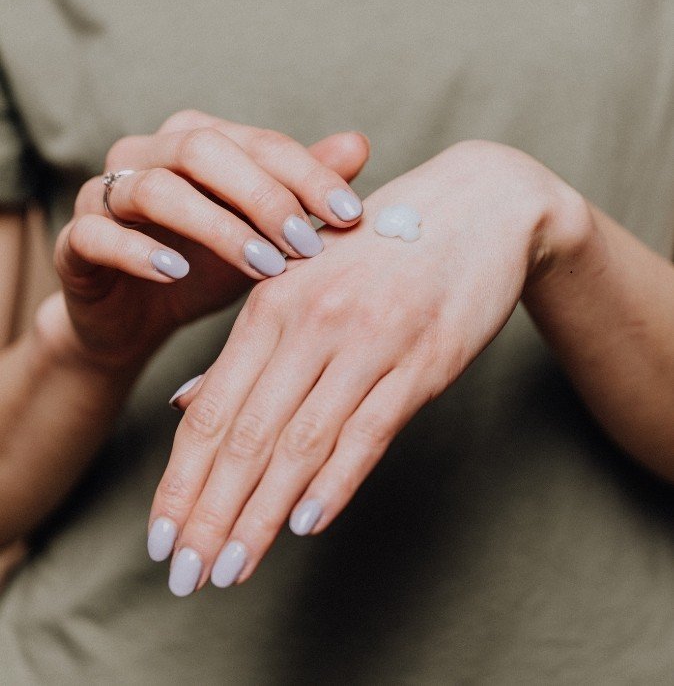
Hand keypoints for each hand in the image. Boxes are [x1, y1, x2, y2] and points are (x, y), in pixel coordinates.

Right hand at [42, 110, 368, 370]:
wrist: (137, 318)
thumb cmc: (207, 268)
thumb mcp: (262, 234)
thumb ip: (301, 191)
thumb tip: (358, 144)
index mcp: (198, 141)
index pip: (260, 142)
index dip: (307, 175)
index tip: (349, 215)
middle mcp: (147, 154)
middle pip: (204, 150)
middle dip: (262, 197)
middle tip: (304, 245)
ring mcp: (103, 194)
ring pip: (154, 189)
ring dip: (215, 227)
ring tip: (261, 267)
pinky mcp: (75, 240)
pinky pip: (97, 234)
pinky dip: (138, 252)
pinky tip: (177, 273)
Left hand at [149, 139, 589, 594]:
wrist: (479, 207)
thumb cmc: (382, 247)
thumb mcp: (304, 280)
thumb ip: (246, 346)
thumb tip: (182, 407)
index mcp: (272, 299)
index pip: (210, 410)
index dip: (180, 481)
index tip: (161, 539)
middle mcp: (312, 320)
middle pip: (246, 436)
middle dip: (210, 515)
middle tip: (184, 578)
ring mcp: (370, 340)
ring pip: (301, 443)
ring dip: (262, 516)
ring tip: (232, 570)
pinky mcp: (425, 359)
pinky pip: (370, 430)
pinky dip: (336, 482)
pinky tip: (305, 524)